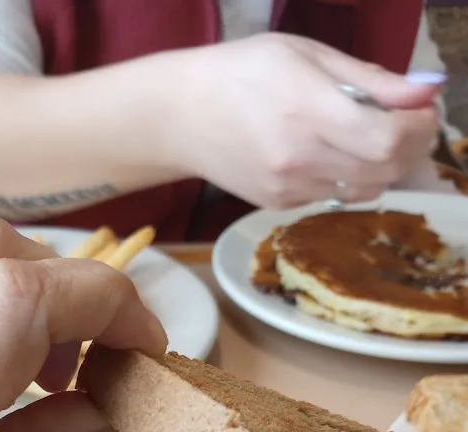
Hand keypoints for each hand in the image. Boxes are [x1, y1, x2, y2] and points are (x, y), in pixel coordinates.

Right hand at [162, 34, 442, 207]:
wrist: (181, 117)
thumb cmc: (241, 73)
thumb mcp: (305, 54)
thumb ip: (367, 78)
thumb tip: (422, 92)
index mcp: (308, 111)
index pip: (387, 138)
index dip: (418, 128)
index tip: (422, 111)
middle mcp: (299, 158)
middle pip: (383, 171)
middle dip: (409, 148)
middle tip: (407, 123)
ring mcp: (288, 187)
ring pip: (363, 189)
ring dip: (382, 166)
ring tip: (372, 137)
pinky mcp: (278, 204)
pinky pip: (333, 197)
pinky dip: (348, 177)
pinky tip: (331, 153)